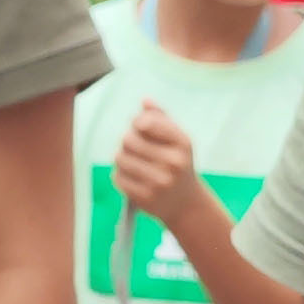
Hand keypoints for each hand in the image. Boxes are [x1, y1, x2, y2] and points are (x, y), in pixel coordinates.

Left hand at [109, 101, 206, 223]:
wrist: (185, 203)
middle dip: (128, 139)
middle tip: (134, 145)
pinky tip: (132, 175)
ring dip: (122, 156)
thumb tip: (145, 101)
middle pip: (128, 139)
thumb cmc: (178, 164)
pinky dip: (120, 173)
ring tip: (132, 159)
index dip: (137, 122)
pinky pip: (118, 176)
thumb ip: (162, 118)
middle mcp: (173, 163)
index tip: (140, 127)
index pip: (145, 123)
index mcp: (182, 143)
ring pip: (120, 157)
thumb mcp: (177, 139)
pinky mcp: (145, 198)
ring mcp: (159, 182)